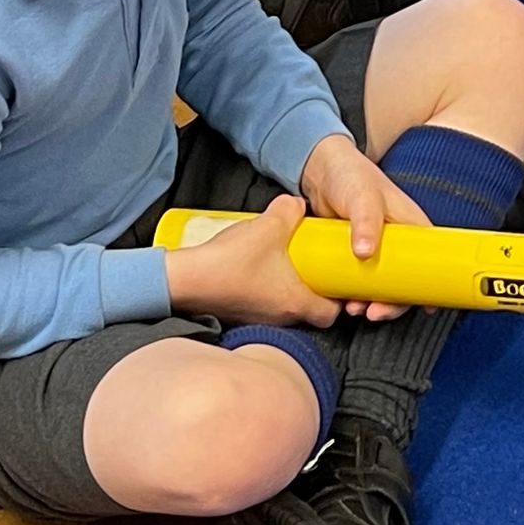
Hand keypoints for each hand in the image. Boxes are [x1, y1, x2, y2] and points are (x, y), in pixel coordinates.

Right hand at [163, 192, 338, 328]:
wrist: (185, 280)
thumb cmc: (230, 261)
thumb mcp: (269, 225)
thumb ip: (290, 210)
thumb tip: (297, 205)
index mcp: (295, 303)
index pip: (331, 315)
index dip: (339, 298)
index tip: (338, 278)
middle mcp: (280, 318)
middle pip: (310, 311)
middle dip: (316, 291)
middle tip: (317, 267)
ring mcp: (258, 319)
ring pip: (286, 308)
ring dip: (290, 288)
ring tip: (288, 262)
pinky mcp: (240, 314)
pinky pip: (264, 305)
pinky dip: (268, 290)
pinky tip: (260, 267)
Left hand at [300, 132, 426, 322]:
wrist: (320, 171)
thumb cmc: (350, 175)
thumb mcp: (362, 196)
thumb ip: (365, 221)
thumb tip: (365, 253)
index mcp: (412, 226)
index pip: (431, 262)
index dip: (430, 287)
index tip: (424, 308)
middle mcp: (398, 242)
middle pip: (406, 282)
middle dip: (393, 303)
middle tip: (374, 313)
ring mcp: (376, 250)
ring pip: (382, 286)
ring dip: (371, 303)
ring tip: (354, 309)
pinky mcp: (356, 256)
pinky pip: (361, 283)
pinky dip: (355, 296)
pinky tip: (343, 302)